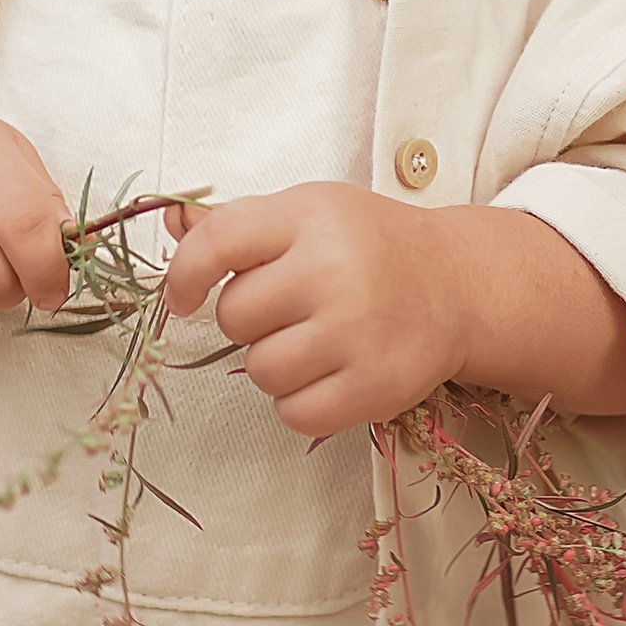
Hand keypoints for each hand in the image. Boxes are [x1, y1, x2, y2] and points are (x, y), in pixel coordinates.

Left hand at [163, 182, 464, 437]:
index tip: (185, 296)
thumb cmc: (368, 245)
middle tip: (289, 306)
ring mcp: (356, 332)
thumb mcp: (305, 212)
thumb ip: (237, 224)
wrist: (455, 284)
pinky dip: (299, 401)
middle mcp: (332, 270)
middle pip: (234, 316)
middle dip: (249, 318)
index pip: (217, 242)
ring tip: (313, 338)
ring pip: (260, 369)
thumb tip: (169, 219)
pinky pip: (294, 413)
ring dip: (274, 361)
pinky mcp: (375, 387)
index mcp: (307, 217)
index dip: (185, 273)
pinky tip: (326, 372)